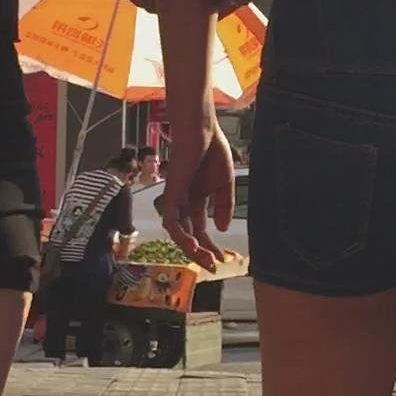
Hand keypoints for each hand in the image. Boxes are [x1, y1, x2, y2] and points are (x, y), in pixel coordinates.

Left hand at [161, 121, 234, 270]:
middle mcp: (184, 202)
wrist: (201, 129)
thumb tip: (222, 228)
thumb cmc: (211, 149)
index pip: (201, 229)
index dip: (211, 245)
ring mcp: (176, 199)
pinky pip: (171, 219)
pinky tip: (192, 244)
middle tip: (213, 266)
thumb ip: (223, 206)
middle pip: (190, 235)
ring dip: (190, 248)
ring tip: (203, 259)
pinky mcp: (171, 193)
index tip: (222, 259)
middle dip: (201, 252)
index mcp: (196, 200)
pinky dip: (180, 233)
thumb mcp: (224, 183)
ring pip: (178, 232)